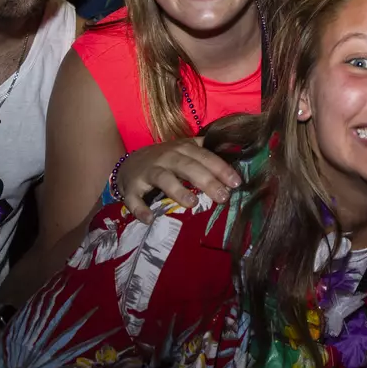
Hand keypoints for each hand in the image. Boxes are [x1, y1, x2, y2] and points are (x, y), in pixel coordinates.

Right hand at [115, 137, 242, 222]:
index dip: (221, 169)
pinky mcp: (131, 187)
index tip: (236, 183)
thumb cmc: (166, 159)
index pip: (205, 157)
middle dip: (207, 181)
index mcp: (183, 148)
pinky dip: (141, 209)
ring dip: (177, 190)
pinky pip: (134, 199)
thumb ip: (207, 153)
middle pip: (188, 167)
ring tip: (192, 203)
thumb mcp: (186, 150)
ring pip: (163, 178)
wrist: (130, 163)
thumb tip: (236, 155)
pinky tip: (150, 219)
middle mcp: (166, 157)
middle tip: (223, 197)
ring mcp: (148, 171)